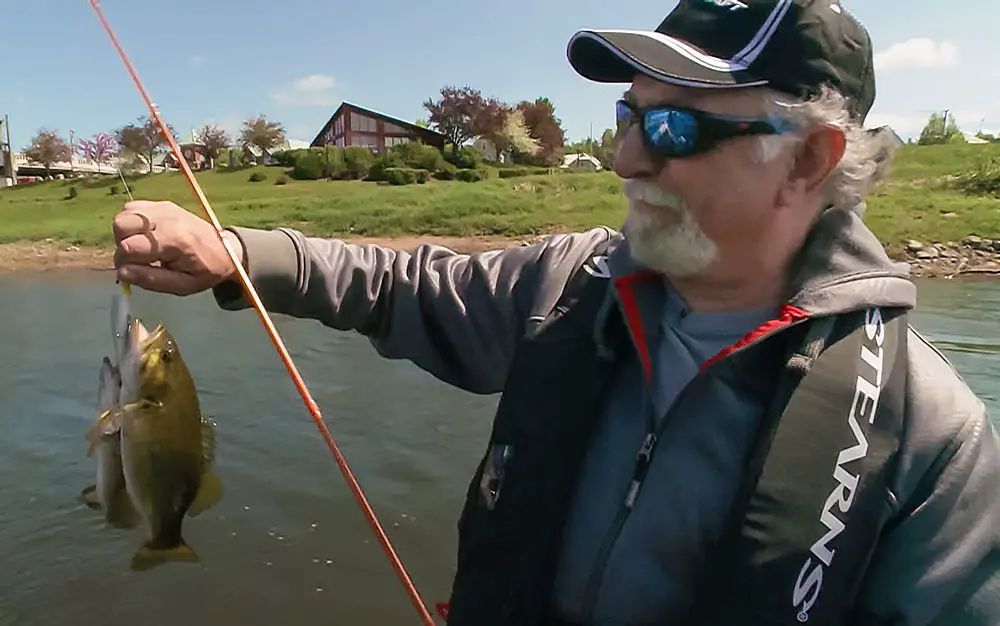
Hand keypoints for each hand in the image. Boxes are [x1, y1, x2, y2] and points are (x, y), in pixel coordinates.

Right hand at [112, 200, 243, 295]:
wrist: (226, 250)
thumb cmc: (205, 271)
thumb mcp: (183, 285)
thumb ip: (151, 280)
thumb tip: (121, 272)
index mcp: (175, 241)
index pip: (130, 247)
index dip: (123, 261)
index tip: (132, 270)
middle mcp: (168, 219)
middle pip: (121, 224)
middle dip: (121, 244)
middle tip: (137, 257)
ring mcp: (165, 208)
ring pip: (125, 213)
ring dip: (125, 232)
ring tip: (142, 247)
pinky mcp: (164, 204)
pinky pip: (134, 208)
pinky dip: (133, 222)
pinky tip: (147, 235)